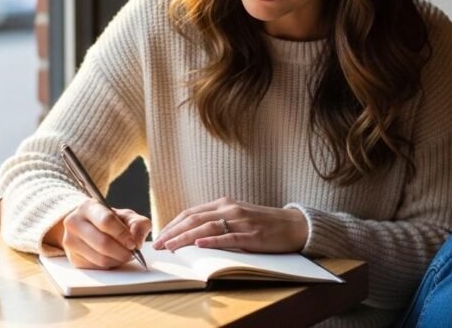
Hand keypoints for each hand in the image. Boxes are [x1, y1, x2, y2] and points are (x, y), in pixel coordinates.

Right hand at [53, 199, 151, 268]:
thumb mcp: (125, 215)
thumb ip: (138, 224)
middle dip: (123, 251)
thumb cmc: (109, 220)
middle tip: (133, 253)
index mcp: (87, 207)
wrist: (86, 225)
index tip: (133, 243)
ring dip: (118, 260)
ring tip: (125, 255)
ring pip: (100, 258)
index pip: (106, 221)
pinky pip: (97, 267)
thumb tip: (137, 241)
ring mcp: (70, 242)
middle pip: (103, 243)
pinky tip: (114, 258)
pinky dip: (110, 265)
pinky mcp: (73, 258)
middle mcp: (74, 223)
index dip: (122, 234)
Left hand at [152, 197, 307, 252]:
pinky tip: (199, 245)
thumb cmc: (264, 223)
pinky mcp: (251, 234)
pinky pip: (228, 237)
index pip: (191, 212)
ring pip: (206, 228)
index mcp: (224, 203)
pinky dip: (212, 241)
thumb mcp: (238, 215)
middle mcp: (230, 208)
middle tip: (158, 245)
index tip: (160, 235)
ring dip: (185, 238)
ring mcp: (241, 221)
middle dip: (173, 232)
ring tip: (171, 247)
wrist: (293, 225)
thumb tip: (193, 232)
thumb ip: (218, 219)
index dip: (173, 224)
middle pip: (194, 219)